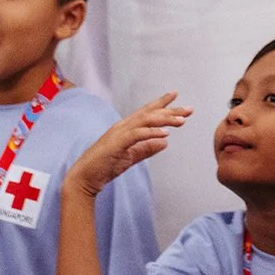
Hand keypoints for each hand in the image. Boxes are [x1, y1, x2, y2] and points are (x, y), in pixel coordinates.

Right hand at [65, 93, 191, 199]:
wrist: (84, 178)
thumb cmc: (104, 167)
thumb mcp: (130, 157)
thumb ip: (146, 149)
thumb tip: (165, 141)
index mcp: (126, 128)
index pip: (146, 112)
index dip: (161, 103)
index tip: (176, 96)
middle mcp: (122, 126)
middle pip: (149, 113)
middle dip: (170, 110)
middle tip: (189, 109)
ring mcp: (119, 133)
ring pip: (145, 120)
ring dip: (164, 119)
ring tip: (181, 121)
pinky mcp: (116, 143)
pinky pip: (137, 134)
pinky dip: (151, 132)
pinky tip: (165, 133)